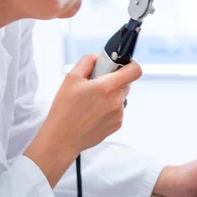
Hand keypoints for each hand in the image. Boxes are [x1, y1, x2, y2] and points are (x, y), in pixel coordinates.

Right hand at [25, 54, 141, 186]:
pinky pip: (118, 110)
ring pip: (121, 96)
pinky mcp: (117, 124)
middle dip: (114, 80)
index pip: (135, 70)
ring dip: (111, 95)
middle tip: (96, 84)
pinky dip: (109, 108)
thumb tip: (100, 57)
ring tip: (91, 102)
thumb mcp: (71, 78)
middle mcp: (116, 100)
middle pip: (126, 83)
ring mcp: (118, 114)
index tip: (121, 65)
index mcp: (106, 87)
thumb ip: (88, 61)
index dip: (130, 64)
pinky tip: (93, 113)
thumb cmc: (64, 110)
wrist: (61, 139)